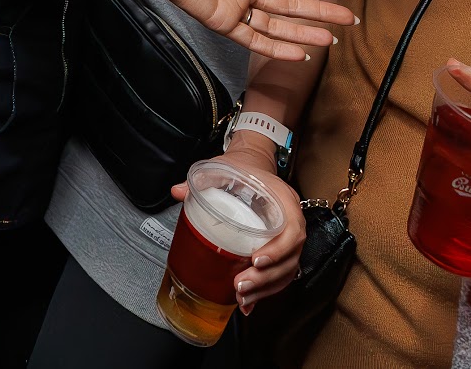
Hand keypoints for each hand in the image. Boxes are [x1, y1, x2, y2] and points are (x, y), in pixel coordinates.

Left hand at [118, 0, 353, 61]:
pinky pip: (252, 37)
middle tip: (350, 18)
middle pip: (292, 3)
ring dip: (306, 31)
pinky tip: (300, 53)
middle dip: (321, 11)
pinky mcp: (221, 20)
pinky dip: (276, 47)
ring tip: (333, 38)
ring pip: (278, 23)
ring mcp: (234, 6)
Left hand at [176, 142, 305, 309]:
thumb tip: (177, 192)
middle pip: (291, 258)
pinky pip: (280, 275)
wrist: (253, 168)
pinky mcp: (282, 251)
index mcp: (283, 200)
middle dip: (266, 277)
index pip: (292, 230)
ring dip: (265, 289)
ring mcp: (289, 238)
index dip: (278, 249)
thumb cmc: (242, 171)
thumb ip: (201, 180)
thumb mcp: (222, 169)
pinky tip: (248, 302)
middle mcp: (291, 221)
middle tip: (241, 285)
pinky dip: (265, 291)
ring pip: (287, 271)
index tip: (255, 259)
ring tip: (242, 297)